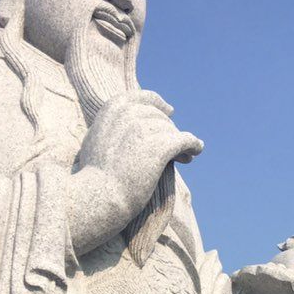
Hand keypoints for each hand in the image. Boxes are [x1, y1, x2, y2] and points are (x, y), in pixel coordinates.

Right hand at [68, 91, 202, 255]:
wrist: (100, 196)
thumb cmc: (96, 175)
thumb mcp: (96, 139)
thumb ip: (111, 125)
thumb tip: (123, 124)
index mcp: (114, 107)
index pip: (145, 98)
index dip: (160, 105)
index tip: (170, 111)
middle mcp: (130, 112)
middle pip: (161, 118)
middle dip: (170, 131)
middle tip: (178, 148)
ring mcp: (145, 128)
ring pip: (172, 131)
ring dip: (181, 143)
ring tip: (185, 157)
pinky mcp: (160, 146)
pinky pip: (184, 140)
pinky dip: (193, 144)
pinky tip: (197, 150)